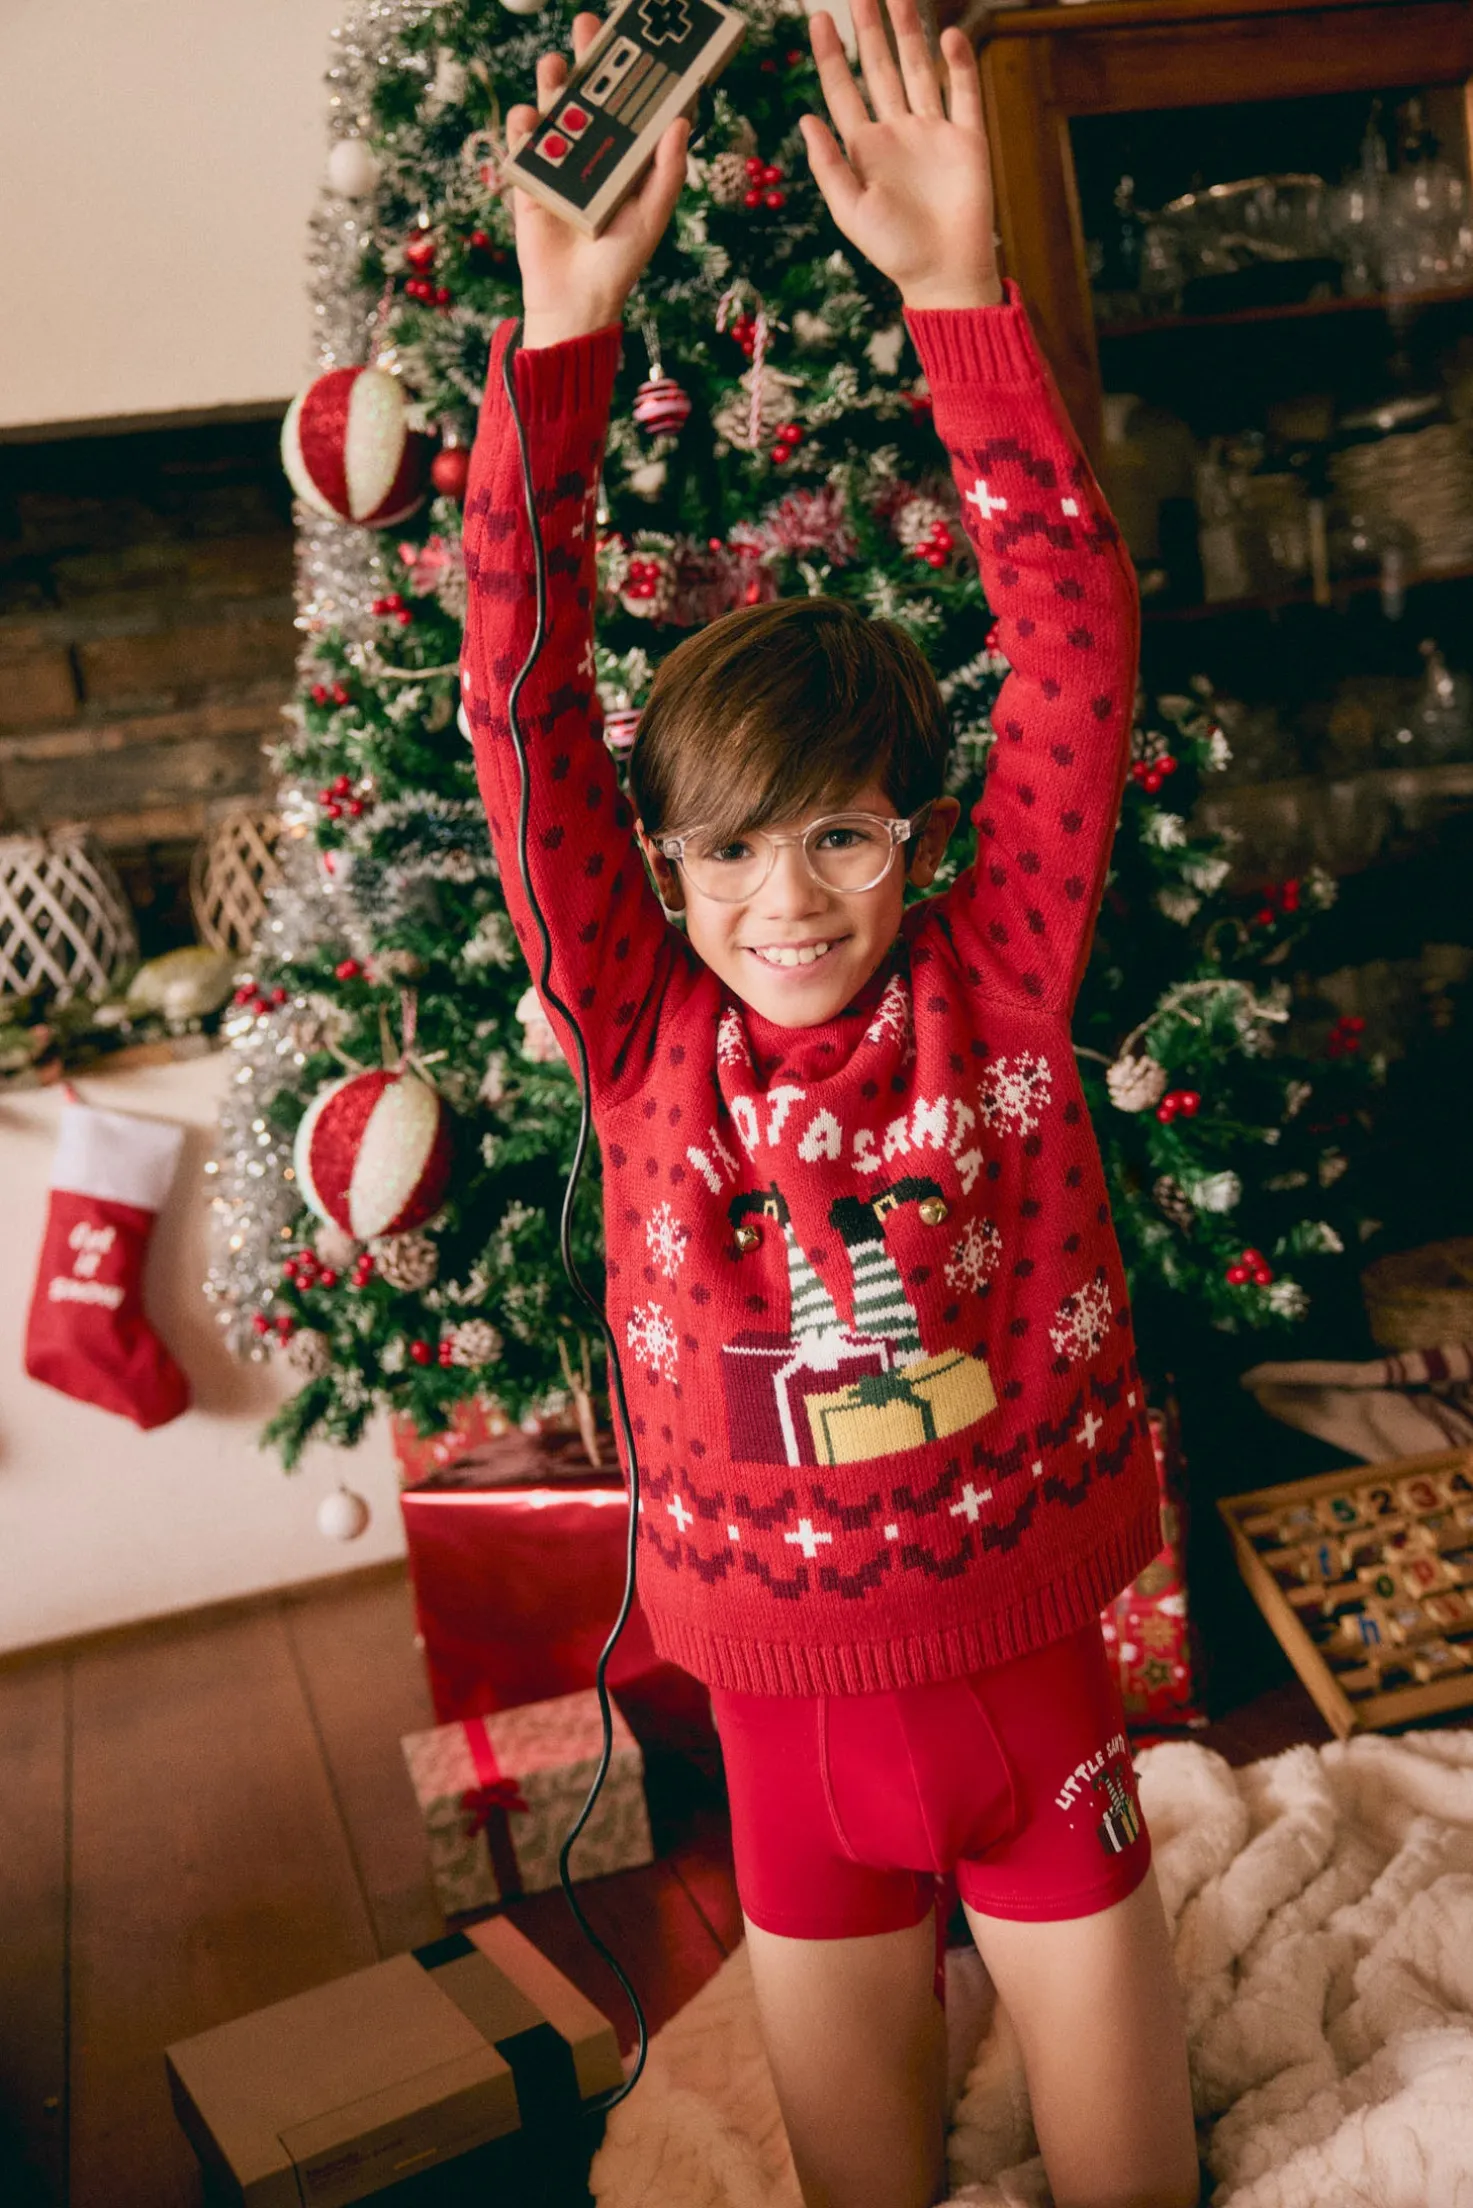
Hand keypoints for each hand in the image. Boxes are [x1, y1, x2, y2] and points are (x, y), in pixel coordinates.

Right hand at [504, 11, 689, 340]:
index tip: (639, 39)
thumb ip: (668, 171)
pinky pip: (522, 144)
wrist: (576, 301)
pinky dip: (523, 127)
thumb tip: (681, 122)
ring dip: (552, 83)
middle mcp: (592, 152)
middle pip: (589, 94)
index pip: (630, 104)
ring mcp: (559, 163)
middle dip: (588, 58)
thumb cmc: (620, 262)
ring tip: (555, 65)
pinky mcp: (529, 180)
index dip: (633, 71)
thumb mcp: (653, 215)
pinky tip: (530, 118)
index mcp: (625, 157)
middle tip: (588, 26)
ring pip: (554, 110)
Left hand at [800, 0, 1001, 309]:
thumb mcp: (849, 211)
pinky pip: (963, 92)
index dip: (830, 56)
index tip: (818, 20)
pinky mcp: (967, 139)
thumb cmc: (893, 251)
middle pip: (880, 69)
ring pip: (919, 70)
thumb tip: (804, 118)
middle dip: (869, 30)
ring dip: (909, 33)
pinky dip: (959, 64)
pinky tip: (949, 36)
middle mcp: (897, 132)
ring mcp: (933, 132)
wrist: (944, 274)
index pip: (843, 90)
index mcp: (865, 148)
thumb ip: (827, 165)